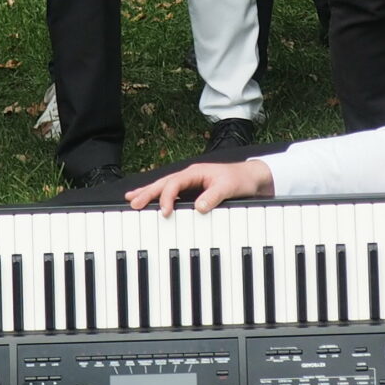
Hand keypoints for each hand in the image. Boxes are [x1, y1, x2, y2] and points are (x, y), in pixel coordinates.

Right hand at [127, 158, 272, 216]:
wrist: (252, 177)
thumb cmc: (241, 179)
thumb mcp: (229, 187)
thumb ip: (213, 196)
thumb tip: (198, 207)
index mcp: (196, 172)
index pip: (175, 183)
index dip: (167, 197)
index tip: (164, 212)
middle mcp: (190, 175)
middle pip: (163, 183)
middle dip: (148, 192)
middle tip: (134, 203)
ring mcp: (190, 182)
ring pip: (164, 186)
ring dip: (148, 192)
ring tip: (132, 198)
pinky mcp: (192, 189)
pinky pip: (171, 191)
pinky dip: (159, 196)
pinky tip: (151, 201)